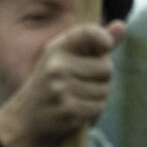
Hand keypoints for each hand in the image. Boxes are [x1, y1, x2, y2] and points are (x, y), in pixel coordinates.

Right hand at [0, 22, 125, 146]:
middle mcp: (57, 66)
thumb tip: (122, 26)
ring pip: (104, 90)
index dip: (103, 37)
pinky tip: (78, 112)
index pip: (87, 33)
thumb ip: (95, 44)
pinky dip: (93, 112)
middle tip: (85, 83)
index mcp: (56, 48)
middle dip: (102, 78)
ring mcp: (61, 89)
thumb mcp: (66, 59)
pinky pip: (98, 107)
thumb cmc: (51, 85)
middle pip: (105, 68)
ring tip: (79, 99)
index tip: (106, 45)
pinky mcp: (68, 110)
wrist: (24, 120)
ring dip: (98, 97)